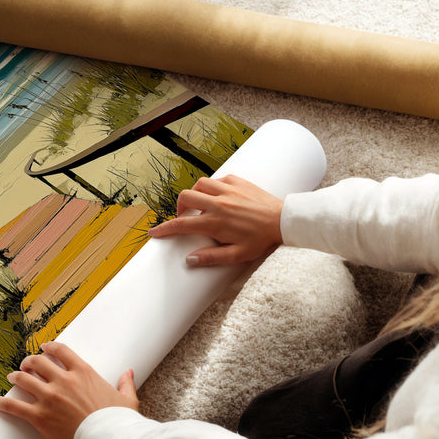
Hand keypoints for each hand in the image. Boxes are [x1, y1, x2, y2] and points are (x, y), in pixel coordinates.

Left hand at [0, 342, 137, 438]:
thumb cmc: (119, 421)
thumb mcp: (126, 399)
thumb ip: (125, 383)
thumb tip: (129, 372)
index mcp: (83, 372)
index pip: (60, 351)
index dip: (49, 347)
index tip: (44, 348)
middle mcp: (63, 381)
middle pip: (38, 362)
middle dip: (29, 361)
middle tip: (26, 365)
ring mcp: (49, 398)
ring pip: (24, 379)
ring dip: (16, 376)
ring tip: (12, 377)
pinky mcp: (39, 416)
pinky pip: (13, 406)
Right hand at [148, 174, 282, 266]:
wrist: (284, 221)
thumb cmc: (261, 240)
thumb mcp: (237, 255)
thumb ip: (212, 257)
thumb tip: (189, 260)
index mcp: (215, 222)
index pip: (181, 224)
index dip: (164, 229)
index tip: (154, 233)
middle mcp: (218, 203)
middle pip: (185, 197)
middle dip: (179, 207)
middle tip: (185, 217)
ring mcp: (228, 190)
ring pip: (199, 184)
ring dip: (195, 194)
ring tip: (200, 205)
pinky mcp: (238, 181)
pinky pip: (217, 179)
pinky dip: (213, 187)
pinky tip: (218, 196)